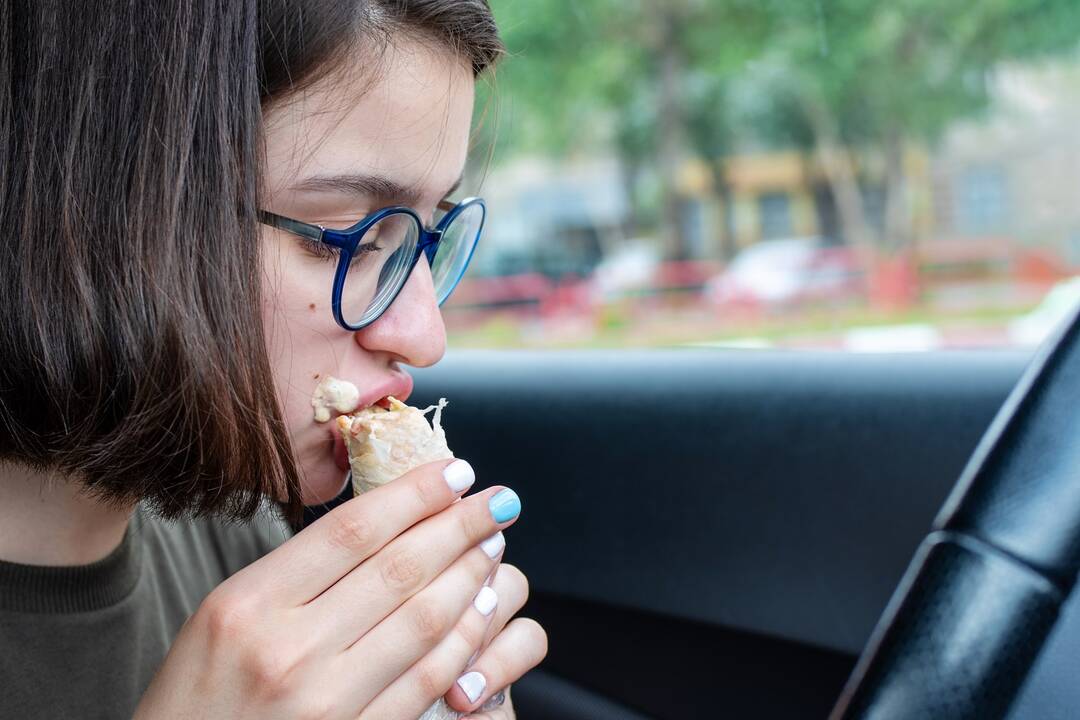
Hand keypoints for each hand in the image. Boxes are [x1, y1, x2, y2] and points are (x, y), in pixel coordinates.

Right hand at [133, 459, 533, 719]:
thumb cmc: (195, 698)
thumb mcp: (220, 619)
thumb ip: (293, 574)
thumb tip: (381, 524)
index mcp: (246, 604)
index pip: (351, 530)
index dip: (415, 495)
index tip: (456, 471)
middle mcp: (286, 649)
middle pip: (398, 568)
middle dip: (459, 527)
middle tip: (497, 501)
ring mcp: (323, 702)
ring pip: (422, 620)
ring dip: (470, 577)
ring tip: (493, 546)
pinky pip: (424, 681)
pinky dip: (461, 640)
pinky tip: (480, 610)